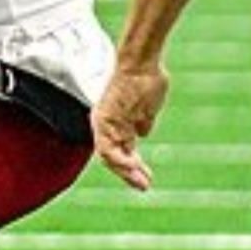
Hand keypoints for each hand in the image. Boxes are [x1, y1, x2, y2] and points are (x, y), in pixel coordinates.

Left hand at [92, 63, 166, 191]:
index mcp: (114, 123)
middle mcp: (105, 125)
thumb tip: (143, 133)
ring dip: (125, 171)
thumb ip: (142, 121)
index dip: (130, 166)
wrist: (141, 63)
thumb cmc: (146, 81)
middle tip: (144, 186)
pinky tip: (133, 168)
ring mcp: (103, 123)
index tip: (146, 176)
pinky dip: (120, 160)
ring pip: (109, 156)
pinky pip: (108, 146)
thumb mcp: (147, 107)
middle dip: (129, 174)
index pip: (119, 150)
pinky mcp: (104, 120)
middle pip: (112, 157)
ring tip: (141, 183)